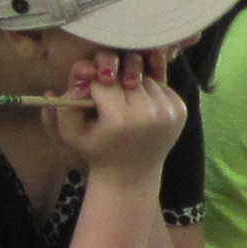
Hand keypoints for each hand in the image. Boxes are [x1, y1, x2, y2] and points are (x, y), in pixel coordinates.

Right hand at [45, 51, 186, 181]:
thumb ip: (66, 105)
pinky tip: (140, 103)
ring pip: (144, 75)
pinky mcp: (180, 109)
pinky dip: (148, 87)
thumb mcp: (70, 133)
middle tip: (108, 89)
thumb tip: (79, 80)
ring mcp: (168, 111)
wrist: (130, 173)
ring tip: (124, 99)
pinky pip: (161, 83)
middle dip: (114, 77)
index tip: (90, 93)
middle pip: (126, 73)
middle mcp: (148, 113)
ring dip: (132, 80)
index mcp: (120, 119)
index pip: (103, 81)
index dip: (92, 83)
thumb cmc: (96, 150)